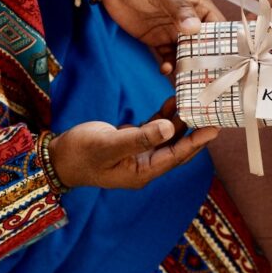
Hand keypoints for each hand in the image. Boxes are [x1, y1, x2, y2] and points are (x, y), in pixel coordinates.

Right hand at [48, 97, 217, 188]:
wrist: (57, 157)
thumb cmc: (80, 153)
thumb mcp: (108, 144)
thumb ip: (139, 137)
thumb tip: (168, 128)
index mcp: (142, 172)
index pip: (176, 156)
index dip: (196, 142)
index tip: (214, 128)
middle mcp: (144, 165)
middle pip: (177, 147)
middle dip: (195, 131)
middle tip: (213, 113)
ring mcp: (138, 153)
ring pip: (167, 136)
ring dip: (179, 120)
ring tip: (195, 101)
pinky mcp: (131, 141)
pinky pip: (154, 128)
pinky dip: (163, 115)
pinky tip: (172, 101)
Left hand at [103, 0, 224, 73]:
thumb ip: (179, 8)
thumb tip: (194, 28)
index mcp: (199, 7)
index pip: (218, 27)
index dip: (224, 43)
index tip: (228, 60)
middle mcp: (190, 22)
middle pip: (205, 46)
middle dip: (207, 62)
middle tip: (208, 79)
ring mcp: (174, 32)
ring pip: (187, 55)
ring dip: (188, 67)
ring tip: (186, 79)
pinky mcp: (158, 40)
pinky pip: (168, 57)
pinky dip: (169, 66)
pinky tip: (164, 70)